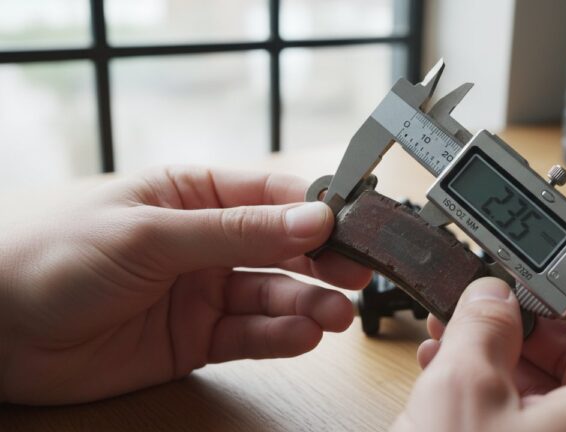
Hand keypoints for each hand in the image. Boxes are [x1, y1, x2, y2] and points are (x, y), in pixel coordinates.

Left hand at [0, 167, 370, 404]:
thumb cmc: (53, 254)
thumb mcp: (149, 233)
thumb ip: (234, 231)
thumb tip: (312, 217)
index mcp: (195, 196)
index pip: (273, 196)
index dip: (318, 209)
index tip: (356, 226)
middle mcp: (207, 243)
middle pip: (284, 248)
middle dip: (324, 260)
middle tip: (358, 274)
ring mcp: (204, 292)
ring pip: (273, 295)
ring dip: (309, 303)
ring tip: (336, 315)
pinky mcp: (196, 339)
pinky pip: (250, 336)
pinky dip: (279, 336)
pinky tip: (302, 335)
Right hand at [392, 277, 565, 431]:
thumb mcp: (463, 392)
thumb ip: (481, 323)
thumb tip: (490, 294)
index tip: (529, 265)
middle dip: (523, 322)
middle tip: (480, 304)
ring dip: (509, 361)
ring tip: (455, 343)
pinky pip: (555, 428)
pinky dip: (511, 403)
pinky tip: (462, 389)